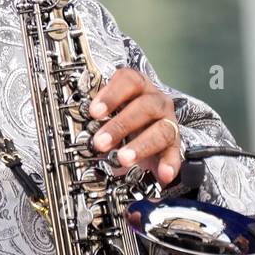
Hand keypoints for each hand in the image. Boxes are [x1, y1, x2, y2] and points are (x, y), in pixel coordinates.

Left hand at [87, 67, 181, 185]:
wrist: (146, 135)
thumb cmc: (125, 119)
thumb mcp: (110, 114)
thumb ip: (99, 119)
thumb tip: (79, 133)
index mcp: (139, 88)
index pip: (129, 80)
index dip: (112, 94)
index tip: (95, 112)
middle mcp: (156, 102)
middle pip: (144, 107)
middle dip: (120, 125)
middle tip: (101, 142)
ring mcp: (167, 122)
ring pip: (161, 130)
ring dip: (141, 146)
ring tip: (124, 158)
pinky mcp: (174, 144)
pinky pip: (175, 153)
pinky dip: (169, 164)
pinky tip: (162, 173)